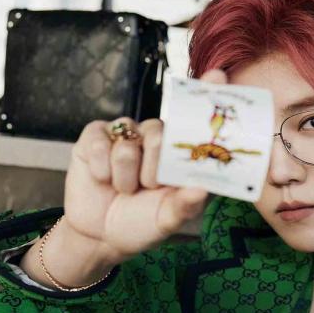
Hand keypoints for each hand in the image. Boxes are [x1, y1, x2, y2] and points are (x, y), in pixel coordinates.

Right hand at [61, 67, 228, 260]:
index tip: (218, 77)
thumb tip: (200, 190)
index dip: (206, 93)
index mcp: (180, 152)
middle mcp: (155, 137)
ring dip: (124, 177)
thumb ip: (185, 206)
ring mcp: (125, 134)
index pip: (196, 117)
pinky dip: (101, 169)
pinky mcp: (95, 136)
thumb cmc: (140, 224)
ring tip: (124, 190)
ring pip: (128, 145)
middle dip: (152, 170)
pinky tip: (102, 180)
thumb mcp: (167, 221)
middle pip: (159, 134)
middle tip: (147, 188)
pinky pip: (99, 142)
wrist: (99, 235)